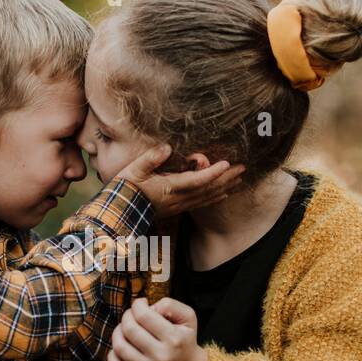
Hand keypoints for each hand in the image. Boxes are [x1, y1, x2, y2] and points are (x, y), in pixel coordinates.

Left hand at [107, 297, 207, 360]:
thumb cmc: (184, 339)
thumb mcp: (188, 317)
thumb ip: (170, 305)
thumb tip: (148, 307)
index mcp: (174, 339)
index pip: (143, 315)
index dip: (137, 305)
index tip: (141, 305)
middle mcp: (162, 357)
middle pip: (129, 329)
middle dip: (127, 316)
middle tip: (132, 316)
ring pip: (120, 347)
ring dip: (118, 332)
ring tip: (125, 329)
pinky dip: (113, 355)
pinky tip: (122, 347)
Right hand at [116, 145, 245, 217]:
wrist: (118, 213)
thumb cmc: (125, 189)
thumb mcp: (134, 170)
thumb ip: (151, 158)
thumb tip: (167, 147)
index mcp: (168, 188)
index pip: (196, 180)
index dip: (213, 172)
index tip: (227, 164)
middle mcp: (178, 199)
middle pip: (208, 189)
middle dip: (226, 179)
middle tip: (243, 168)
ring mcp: (179, 206)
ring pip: (207, 197)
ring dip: (224, 188)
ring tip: (239, 180)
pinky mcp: (177, 209)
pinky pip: (201, 204)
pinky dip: (214, 198)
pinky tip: (223, 194)